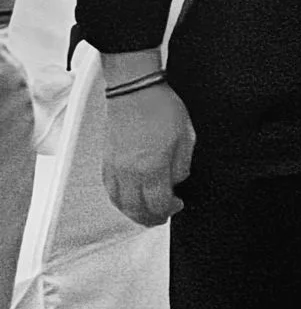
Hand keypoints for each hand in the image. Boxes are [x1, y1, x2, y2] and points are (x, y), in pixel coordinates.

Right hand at [102, 82, 194, 225]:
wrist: (134, 90)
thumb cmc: (160, 107)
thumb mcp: (186, 135)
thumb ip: (182, 164)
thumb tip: (176, 181)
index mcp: (153, 167)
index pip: (158, 203)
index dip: (170, 209)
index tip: (178, 204)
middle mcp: (130, 172)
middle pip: (136, 209)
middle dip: (151, 218)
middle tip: (161, 216)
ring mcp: (115, 168)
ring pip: (120, 203)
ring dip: (133, 213)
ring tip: (145, 213)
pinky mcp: (106, 160)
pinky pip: (110, 190)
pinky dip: (119, 200)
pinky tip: (127, 199)